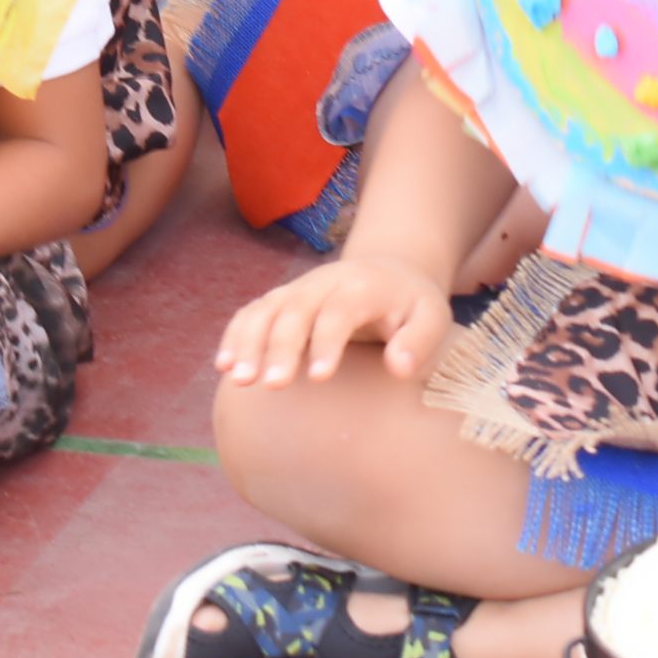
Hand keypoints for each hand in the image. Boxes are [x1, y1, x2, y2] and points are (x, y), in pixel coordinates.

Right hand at [213, 255, 452, 387]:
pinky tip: (224, 366)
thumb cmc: (411, 306)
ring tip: (240, 378)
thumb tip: (399, 368)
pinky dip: (235, 335)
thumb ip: (419, 341)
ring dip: (249, 342)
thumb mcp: (432, 318)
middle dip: (281, 346)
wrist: (390, 273)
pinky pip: (251, 313)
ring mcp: (298, 290)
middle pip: (296, 310)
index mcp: (363, 285)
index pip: (339, 310)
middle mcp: (325, 283)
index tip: (318, 377)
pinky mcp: (281, 301)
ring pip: (266, 310)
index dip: (327, 341)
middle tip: (273, 385)